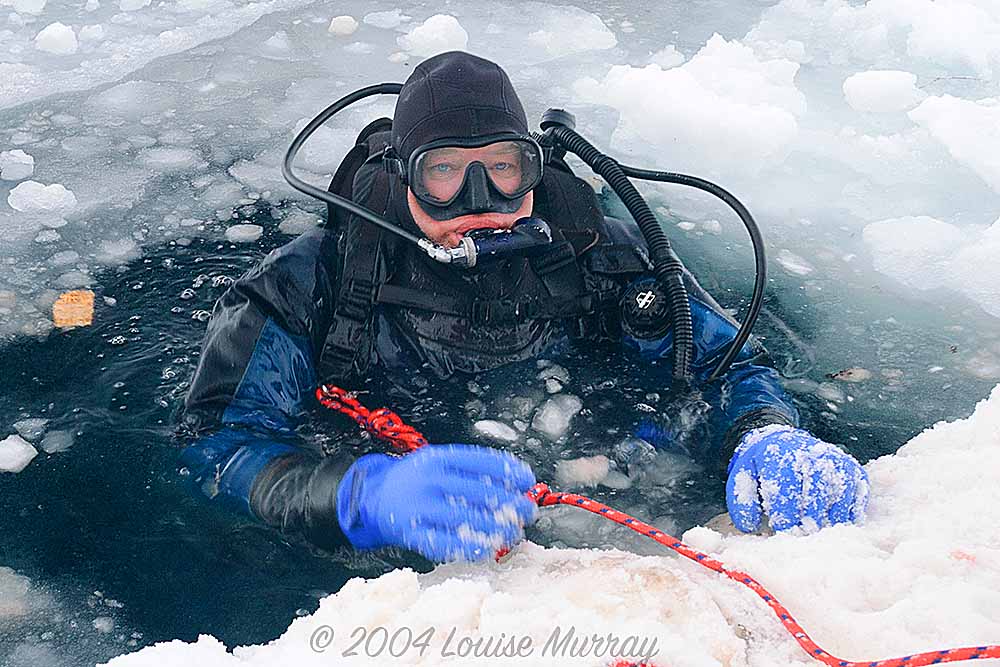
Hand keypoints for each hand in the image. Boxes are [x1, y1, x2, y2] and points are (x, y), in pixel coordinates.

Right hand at [336, 444, 537, 561]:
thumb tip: (518, 480)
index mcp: (437, 458)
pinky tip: (489, 548)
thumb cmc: (418, 480)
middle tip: (527, 511)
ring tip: (514, 531)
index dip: (507, 470)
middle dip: (507, 503)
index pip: (478, 461)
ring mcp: (418, 507)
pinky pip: (445, 543)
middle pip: (475, 492)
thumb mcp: (440, 462)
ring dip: (494, 527)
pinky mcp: (411, 533)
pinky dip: (470, 547)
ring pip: (464, 519)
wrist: (373, 497)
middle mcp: (427, 480)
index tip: (528, 480)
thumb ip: (473, 469)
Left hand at [725, 425, 868, 532]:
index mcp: (781, 457)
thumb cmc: (762, 467)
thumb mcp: (743, 478)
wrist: (784, 441)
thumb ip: (742, 502)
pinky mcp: (854, 470)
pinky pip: (857, 500)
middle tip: (801, 537)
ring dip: (828, 523)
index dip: (785, 519)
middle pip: (815, 501)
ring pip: (838, 503)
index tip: (782, 533)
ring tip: (815, 532)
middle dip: (807, 524)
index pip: (786, 494)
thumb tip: (750, 526)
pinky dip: (847, 516)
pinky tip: (832, 522)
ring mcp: (837, 462)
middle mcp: (812, 455)